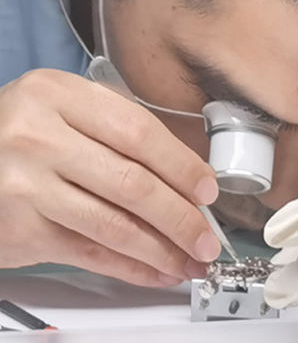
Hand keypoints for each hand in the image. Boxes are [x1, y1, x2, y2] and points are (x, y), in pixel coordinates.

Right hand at [0, 69, 220, 286]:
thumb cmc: (27, 132)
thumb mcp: (67, 109)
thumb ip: (120, 131)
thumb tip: (187, 178)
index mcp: (59, 95)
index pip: (139, 132)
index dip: (181, 165)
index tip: (208, 190)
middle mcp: (39, 137)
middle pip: (132, 183)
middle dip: (181, 218)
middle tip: (207, 240)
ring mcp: (26, 185)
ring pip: (114, 225)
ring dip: (162, 250)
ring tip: (191, 262)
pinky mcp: (19, 229)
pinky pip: (88, 253)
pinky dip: (130, 267)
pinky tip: (157, 272)